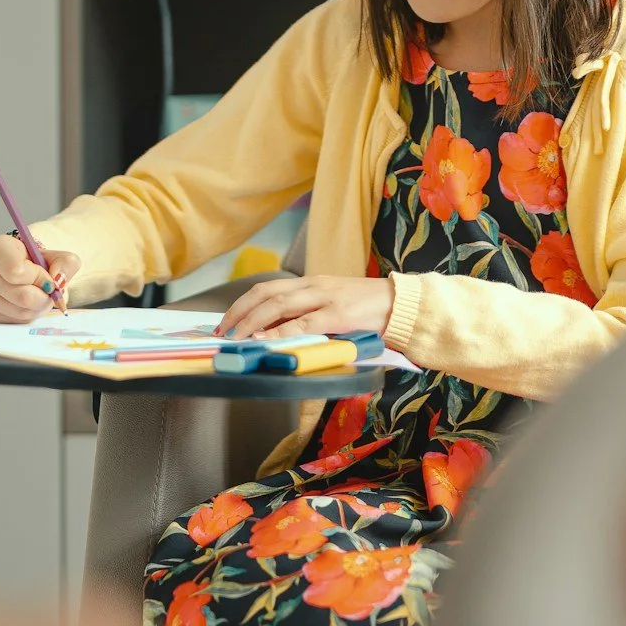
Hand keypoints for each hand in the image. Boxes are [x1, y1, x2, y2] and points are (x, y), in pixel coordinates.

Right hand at [0, 235, 78, 321]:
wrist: (11, 271)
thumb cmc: (31, 262)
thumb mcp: (51, 255)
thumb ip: (65, 263)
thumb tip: (59, 281)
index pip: (16, 271)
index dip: (39, 278)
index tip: (47, 277)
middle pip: (22, 296)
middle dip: (44, 297)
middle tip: (47, 291)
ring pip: (20, 312)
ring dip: (38, 308)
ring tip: (37, 295)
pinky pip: (13, 322)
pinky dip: (27, 316)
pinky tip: (24, 304)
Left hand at [215, 275, 392, 339]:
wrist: (404, 304)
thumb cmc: (370, 311)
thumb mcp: (334, 307)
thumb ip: (308, 317)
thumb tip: (276, 335)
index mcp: (311, 282)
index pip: (268, 288)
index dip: (243, 304)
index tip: (227, 322)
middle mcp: (314, 285)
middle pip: (265, 293)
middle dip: (238, 313)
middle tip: (222, 331)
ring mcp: (326, 298)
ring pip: (278, 305)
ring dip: (251, 323)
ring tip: (236, 339)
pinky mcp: (338, 315)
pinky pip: (302, 324)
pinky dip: (279, 333)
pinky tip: (265, 342)